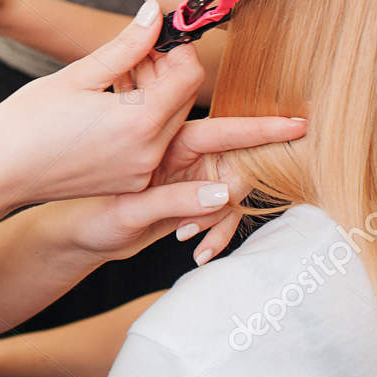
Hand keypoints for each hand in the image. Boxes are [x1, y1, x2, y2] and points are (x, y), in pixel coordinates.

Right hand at [0, 0, 204, 207]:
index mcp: (140, 122)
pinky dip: (143, 118)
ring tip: (118, 73)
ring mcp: (140, 172)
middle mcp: (149, 152)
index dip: (177, 47)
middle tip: (134, 49)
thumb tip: (156, 12)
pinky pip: (152, 142)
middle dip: (167, 68)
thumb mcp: (78, 75)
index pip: (189, 74)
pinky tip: (111, 102)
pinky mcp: (128, 182)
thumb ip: (126, 45)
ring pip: (170, 120)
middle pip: (184, 98)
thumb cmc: (25, 122)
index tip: (155, 33)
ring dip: (156, 92)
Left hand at [61, 99, 306, 265]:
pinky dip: (215, 234)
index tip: (297, 124)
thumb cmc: (92, 213)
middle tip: (193, 222)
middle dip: (228, 198)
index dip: (263, 129)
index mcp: (172, 143)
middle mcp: (186, 157)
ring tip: (185, 235)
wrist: (78, 234)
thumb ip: (176, 200)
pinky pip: (222, 214)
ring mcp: (192, 179)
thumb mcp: (130, 211)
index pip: (225, 131)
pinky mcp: (192, 201)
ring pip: (231, 195)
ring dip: (217, 220)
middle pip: (236, 167)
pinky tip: (198, 251)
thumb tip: (224, 194)